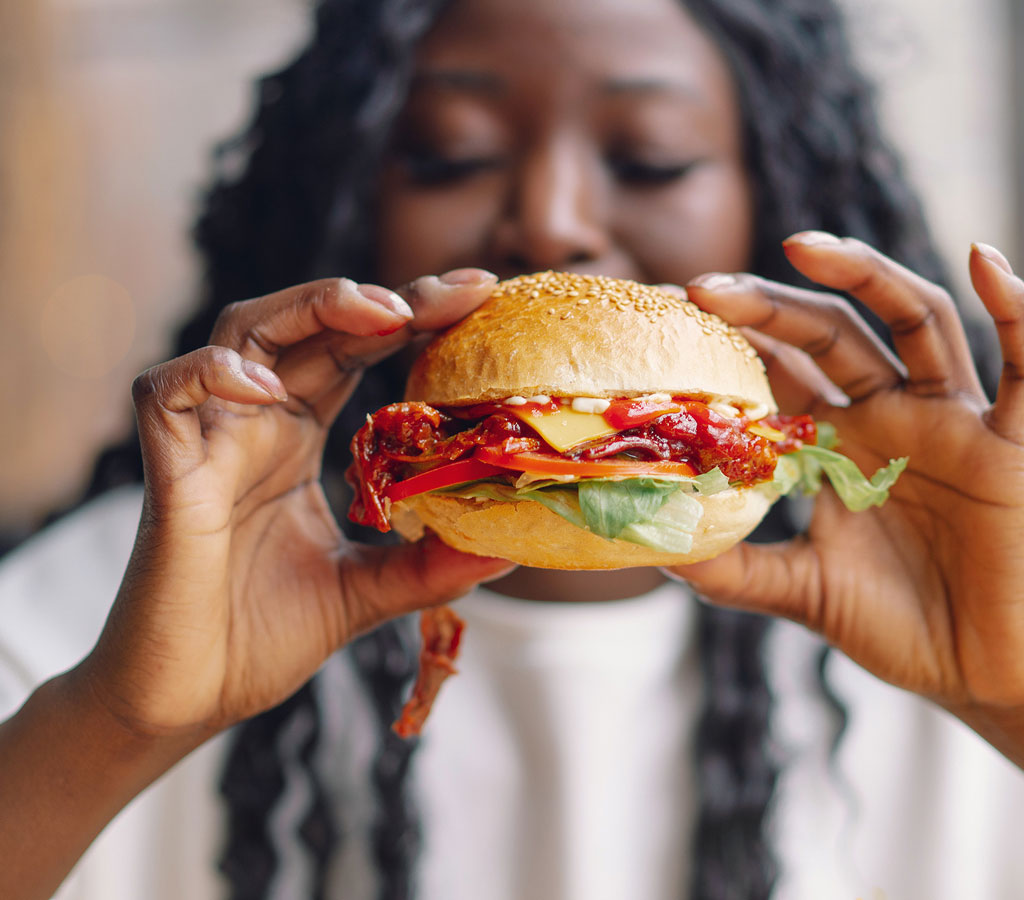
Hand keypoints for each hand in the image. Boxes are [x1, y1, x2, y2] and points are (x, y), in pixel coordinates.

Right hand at [80, 271, 513, 739]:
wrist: (185, 700)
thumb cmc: (261, 639)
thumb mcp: (368, 593)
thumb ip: (429, 565)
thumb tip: (511, 548)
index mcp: (298, 439)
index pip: (356, 352)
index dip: (411, 316)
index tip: (480, 294)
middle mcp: (257, 426)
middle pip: (310, 324)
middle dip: (382, 297)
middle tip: (454, 292)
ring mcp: (210, 442)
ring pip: (242, 332)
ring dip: (309, 308)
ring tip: (381, 314)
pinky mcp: (169, 474)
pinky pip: (167, 393)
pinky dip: (212, 374)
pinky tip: (270, 389)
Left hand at [669, 234, 1023, 711]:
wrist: (979, 674)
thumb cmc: (895, 624)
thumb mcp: (800, 590)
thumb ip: (734, 570)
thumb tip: (655, 548)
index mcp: (839, 440)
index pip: (781, 365)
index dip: (732, 335)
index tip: (668, 309)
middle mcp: (893, 415)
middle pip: (833, 332)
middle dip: (772, 303)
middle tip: (707, 288)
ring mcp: (953, 424)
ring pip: (919, 321)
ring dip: (869, 276)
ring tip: (806, 248)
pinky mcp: (1013, 449)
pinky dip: (1015, 310)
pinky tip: (984, 258)